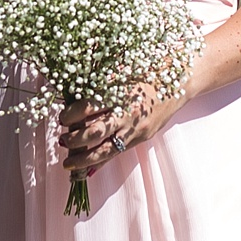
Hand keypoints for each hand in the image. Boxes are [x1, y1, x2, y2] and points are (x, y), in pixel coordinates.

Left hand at [58, 82, 187, 174]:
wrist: (179, 82)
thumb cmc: (146, 70)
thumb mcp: (121, 71)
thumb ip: (99, 83)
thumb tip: (72, 96)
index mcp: (118, 92)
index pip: (87, 107)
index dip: (70, 115)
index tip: (62, 118)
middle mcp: (126, 113)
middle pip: (93, 133)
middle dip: (73, 140)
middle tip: (62, 140)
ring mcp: (135, 128)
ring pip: (104, 151)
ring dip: (82, 159)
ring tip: (68, 164)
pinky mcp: (141, 138)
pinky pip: (117, 153)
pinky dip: (100, 163)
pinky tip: (86, 169)